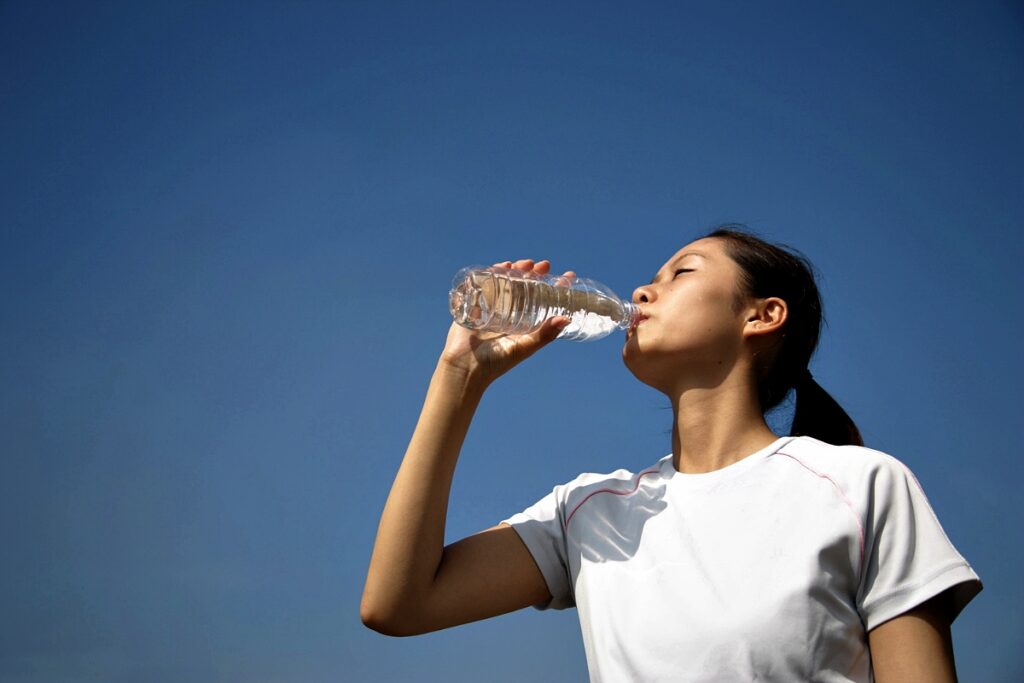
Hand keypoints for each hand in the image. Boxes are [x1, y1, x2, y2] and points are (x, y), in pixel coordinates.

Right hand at [439, 259, 574, 387]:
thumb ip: (544, 335)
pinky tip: (503, 266)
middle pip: (525, 287)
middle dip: (535, 273)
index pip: (543, 301)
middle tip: (544, 265)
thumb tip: (567, 319)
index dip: (555, 287)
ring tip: (526, 264)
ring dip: (517, 270)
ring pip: (508, 283)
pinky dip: (494, 273)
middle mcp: (510, 314)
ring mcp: (492, 308)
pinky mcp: (476, 304)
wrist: (465, 367)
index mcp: (524, 324)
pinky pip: (486, 284)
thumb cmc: (496, 363)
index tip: (568, 275)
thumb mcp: (524, 347)